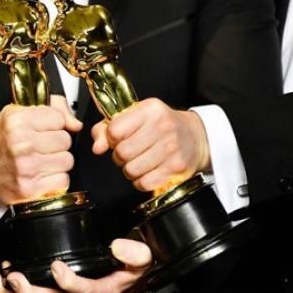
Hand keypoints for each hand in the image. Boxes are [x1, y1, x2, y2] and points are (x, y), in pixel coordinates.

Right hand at [0, 95, 81, 208]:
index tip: (43, 130)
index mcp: (16, 121)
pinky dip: (55, 179)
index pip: (59, 119)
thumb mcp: (18, 114)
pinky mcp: (30, 188)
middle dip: (57, 144)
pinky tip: (42, 174)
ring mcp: (26, 167)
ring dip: (58, 162)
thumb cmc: (3, 142)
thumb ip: (53, 108)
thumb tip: (76, 124)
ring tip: (41, 160)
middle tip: (41, 147)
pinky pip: (62, 180)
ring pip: (67, 161)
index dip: (54, 124)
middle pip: (65, 140)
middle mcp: (20, 144)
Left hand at [0, 239, 151, 292]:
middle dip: (30, 292)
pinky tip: (1, 276)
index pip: (84, 291)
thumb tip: (119, 246)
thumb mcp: (142, 260)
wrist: (126, 285)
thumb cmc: (130, 271)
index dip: (69, 282)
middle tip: (15, 277)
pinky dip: (12, 292)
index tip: (56, 267)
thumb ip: (135, 254)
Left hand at [91, 98, 209, 191]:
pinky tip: (148, 171)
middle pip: (122, 152)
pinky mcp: (176, 167)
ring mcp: (171, 148)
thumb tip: (97, 148)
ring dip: (130, 170)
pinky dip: (141, 181)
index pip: (114, 130)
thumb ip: (107, 128)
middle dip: (120, 156)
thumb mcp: (135, 117)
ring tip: (139, 161)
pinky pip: (144, 183)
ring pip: (131, 170)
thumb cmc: (160, 125)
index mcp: (149, 110)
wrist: (195, 136)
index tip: (119, 138)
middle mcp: (162, 126)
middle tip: (129, 152)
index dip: (111, 138)